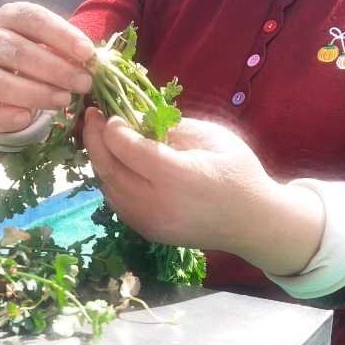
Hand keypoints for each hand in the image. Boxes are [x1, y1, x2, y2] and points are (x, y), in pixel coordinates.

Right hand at [0, 2, 94, 133]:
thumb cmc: (31, 49)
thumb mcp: (48, 40)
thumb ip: (66, 48)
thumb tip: (91, 61)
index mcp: (9, 16)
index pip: (35, 21)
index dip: (62, 36)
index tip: (88, 53)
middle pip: (20, 53)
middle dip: (57, 70)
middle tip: (83, 83)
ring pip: (1, 83)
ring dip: (37, 93)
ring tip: (64, 100)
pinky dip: (6, 116)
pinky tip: (27, 117)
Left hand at [82, 111, 324, 273]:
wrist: (252, 222)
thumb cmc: (238, 173)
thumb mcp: (213, 137)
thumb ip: (173, 127)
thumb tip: (137, 118)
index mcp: (176, 175)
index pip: (126, 148)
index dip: (112, 127)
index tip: (112, 112)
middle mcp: (156, 202)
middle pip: (108, 168)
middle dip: (94, 139)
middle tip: (92, 117)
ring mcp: (148, 221)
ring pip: (107, 187)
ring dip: (100, 160)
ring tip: (102, 138)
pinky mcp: (146, 231)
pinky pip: (117, 202)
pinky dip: (111, 180)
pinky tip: (118, 163)